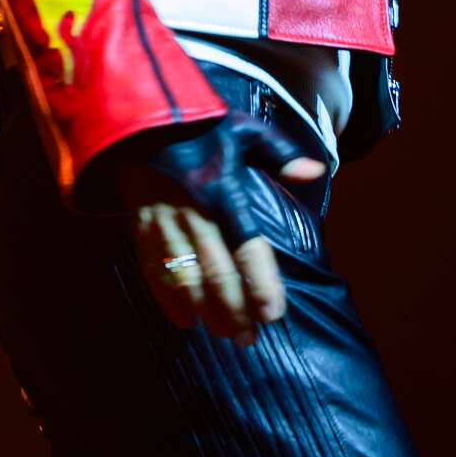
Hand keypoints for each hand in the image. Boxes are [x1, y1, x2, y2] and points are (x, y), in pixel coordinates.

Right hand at [117, 140, 323, 348]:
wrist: (141, 118)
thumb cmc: (200, 126)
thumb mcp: (244, 130)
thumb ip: (281, 155)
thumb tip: (315, 173)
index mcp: (223, 191)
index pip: (247, 247)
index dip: (260, 284)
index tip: (273, 314)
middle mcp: (193, 213)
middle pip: (216, 274)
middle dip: (235, 311)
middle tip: (250, 339)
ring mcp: (164, 223)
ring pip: (185, 280)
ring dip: (206, 312)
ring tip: (225, 335)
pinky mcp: (141, 227)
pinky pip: (153, 271)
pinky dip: (168, 300)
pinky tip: (184, 321)